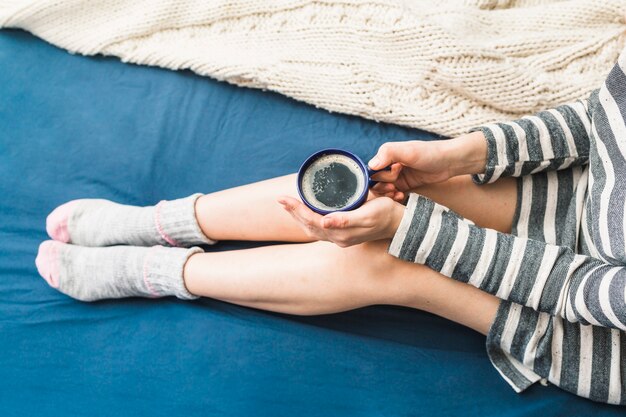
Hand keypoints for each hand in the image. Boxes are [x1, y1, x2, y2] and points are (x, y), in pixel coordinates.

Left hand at [277, 195, 404, 246]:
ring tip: (288, 205)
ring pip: (313, 228)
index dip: (297, 210)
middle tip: (281, 199)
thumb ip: (346, 219)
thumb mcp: (367, 214)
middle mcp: (338, 238)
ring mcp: (340, 238)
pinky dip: (309, 219)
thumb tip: (324, 222)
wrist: (399, 223)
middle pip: (308, 226)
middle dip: (294, 212)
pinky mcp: (344, 234)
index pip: (312, 221)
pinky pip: (320, 228)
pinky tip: (306, 212)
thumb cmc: (385, 214)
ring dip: (299, 216)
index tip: (284, 199)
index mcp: (341, 233)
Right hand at [368, 132, 486, 197]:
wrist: (450, 162)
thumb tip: (371, 165)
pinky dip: (395, 196)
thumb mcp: (408, 150)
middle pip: (377, 180)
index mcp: (387, 154)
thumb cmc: (430, 152)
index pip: (372, 169)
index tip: (388, 180)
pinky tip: (401, 196)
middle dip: (383, 186)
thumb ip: (388, 153)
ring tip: (397, 192)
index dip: (377, 177)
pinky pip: (394, 193)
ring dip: (388, 193)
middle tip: (394, 186)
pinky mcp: (406, 185)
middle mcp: (390, 165)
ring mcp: (398, 176)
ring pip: (384, 188)